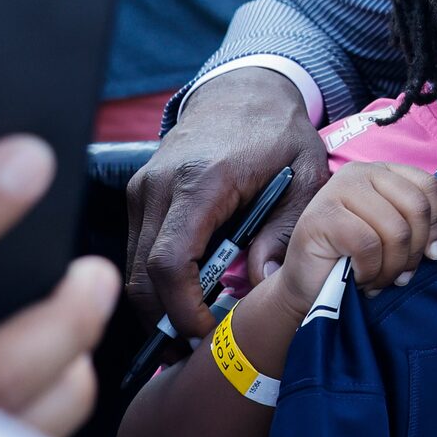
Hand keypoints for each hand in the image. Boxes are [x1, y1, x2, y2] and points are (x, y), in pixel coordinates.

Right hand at [127, 67, 329, 335]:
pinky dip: (154, 280)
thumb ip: (285, 231)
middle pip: (141, 275)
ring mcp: (143, 188)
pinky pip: (137, 249)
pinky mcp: (140, 192)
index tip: (206, 334)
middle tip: (197, 349)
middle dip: (164, 320)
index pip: (169, 263)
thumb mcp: (303, 176)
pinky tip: (184, 298)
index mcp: (202, 181)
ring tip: (193, 330)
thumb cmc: (279, 132)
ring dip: (157, 304)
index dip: (182, 310)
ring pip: (132, 266)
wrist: (244, 87)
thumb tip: (262, 285)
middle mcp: (160, 185)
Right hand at [257, 161, 436, 307]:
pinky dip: (370, 270)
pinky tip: (358, 278)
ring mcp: (338, 190)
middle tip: (399, 275)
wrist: (305, 286)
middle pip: (416, 208)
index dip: (435, 225)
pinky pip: (369, 245)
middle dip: (414, 252)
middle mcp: (360, 172)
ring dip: (391, 268)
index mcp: (381, 172)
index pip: (428, 187)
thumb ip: (415, 229)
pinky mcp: (323, 216)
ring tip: (377, 280)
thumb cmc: (352, 261)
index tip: (430, 254)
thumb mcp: (390, 238)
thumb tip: (436, 249)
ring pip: (395, 230)